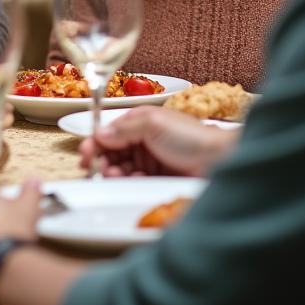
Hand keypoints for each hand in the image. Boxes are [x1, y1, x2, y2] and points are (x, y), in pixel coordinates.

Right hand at [79, 106, 236, 177]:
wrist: (220, 161)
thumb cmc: (190, 137)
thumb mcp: (153, 124)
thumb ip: (124, 129)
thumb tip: (100, 134)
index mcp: (140, 122)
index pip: (109, 132)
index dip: (95, 142)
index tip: (84, 154)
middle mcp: (142, 140)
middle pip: (112, 151)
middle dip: (101, 159)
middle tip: (94, 169)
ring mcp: (149, 161)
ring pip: (120, 168)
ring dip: (112, 172)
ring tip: (112, 176)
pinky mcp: (156, 180)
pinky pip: (133, 182)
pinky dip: (127, 183)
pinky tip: (129, 181)